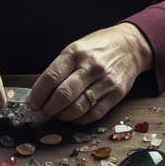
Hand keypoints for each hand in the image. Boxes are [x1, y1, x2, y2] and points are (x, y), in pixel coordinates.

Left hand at [29, 23, 153, 124]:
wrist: (131, 45)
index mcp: (75, 53)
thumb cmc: (97, 48)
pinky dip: (79, 119)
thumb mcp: (75, 49)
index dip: (38, 94)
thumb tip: (40, 93)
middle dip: (49, 108)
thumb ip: (59, 69)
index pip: (51, 77)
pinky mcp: (116, 94)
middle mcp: (91, 67)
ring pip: (78, 108)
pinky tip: (74, 116)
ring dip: (63, 116)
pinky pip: (93, 114)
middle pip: (63, 95)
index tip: (34, 103)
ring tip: (58, 113)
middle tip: (45, 110)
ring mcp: (106, 81)